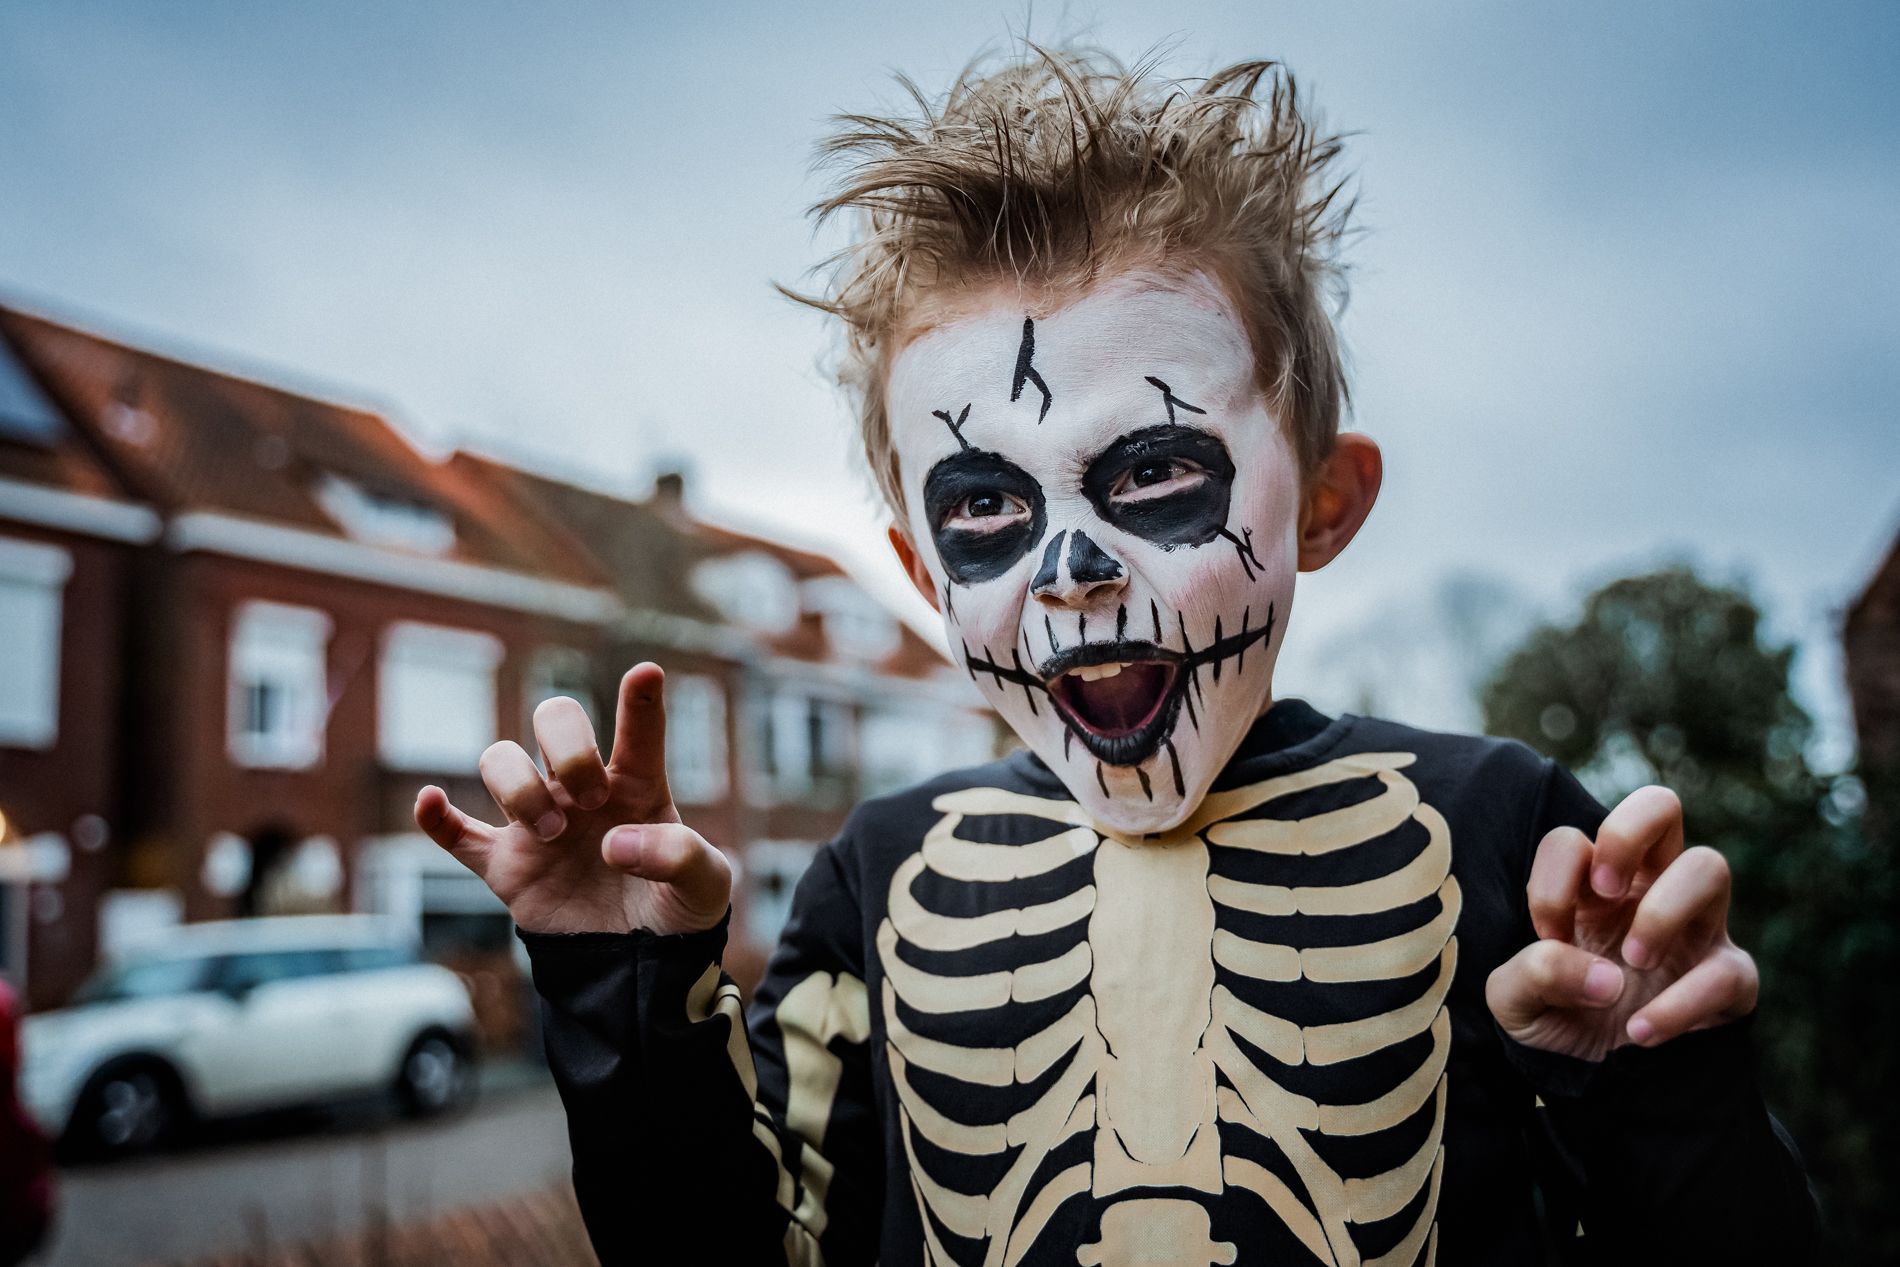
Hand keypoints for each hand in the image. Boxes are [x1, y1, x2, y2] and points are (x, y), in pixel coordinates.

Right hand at [413, 662, 730, 935]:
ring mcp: (539, 822)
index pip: (639, 730)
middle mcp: (582, 790)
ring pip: (501, 762)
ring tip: (552, 834)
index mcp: (637, 785)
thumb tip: (613, 845)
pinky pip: (458, 833)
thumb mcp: (705, 886)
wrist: (638, 963)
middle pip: (554, 720)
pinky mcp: (506, 865)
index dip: (640, 700)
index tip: (647, 673)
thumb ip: (679, 856)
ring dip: (520, 788)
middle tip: (593, 798)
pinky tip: (430, 801)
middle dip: (569, 747)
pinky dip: (436, 818)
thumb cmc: (676, 908)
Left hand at [1486, 786, 1758, 1061]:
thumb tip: (1603, 976)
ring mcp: (1695, 928)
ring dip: (1664, 911)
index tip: (1547, 931)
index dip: (1554, 880)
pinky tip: (1640, 1030)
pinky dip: (1681, 1004)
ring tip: (1633, 961)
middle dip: (1628, 832)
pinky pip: (1729, 970)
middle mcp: (1646, 891)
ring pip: (1711, 865)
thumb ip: (1531, 976)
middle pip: (1661, 805)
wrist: (1601, 1082)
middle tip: (1605, 891)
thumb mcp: (1515, 1003)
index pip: (1572, 839)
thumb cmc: (1557, 1017)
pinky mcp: (1731, 977)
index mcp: (1588, 886)